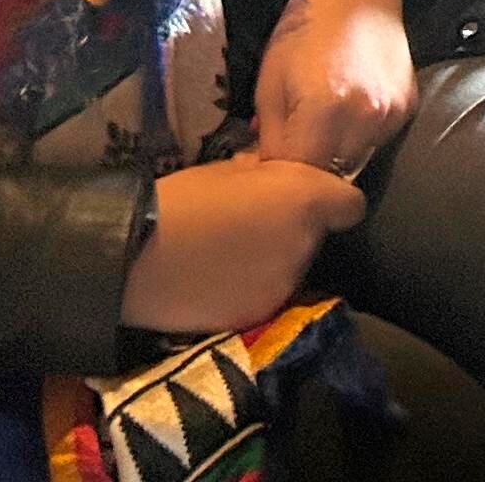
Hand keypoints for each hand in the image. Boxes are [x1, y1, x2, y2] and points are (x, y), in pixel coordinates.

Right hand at [121, 160, 364, 330]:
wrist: (134, 258)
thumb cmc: (182, 200)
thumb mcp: (227, 169)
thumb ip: (264, 174)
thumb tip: (270, 174)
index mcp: (303, 202)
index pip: (350, 203)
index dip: (332, 199)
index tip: (307, 198)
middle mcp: (305, 246)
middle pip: (316, 236)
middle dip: (294, 228)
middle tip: (255, 222)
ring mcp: (284, 286)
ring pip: (293, 267)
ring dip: (275, 258)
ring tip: (231, 253)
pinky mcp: (258, 315)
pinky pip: (267, 293)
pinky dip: (252, 286)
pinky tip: (219, 279)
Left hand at [251, 0, 415, 178]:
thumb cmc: (304, 28)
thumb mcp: (271, 80)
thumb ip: (270, 134)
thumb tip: (265, 171)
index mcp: (324, 109)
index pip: (300, 176)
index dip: (280, 180)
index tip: (267, 174)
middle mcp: (364, 117)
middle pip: (331, 177)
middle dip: (307, 175)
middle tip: (289, 159)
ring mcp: (391, 114)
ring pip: (356, 163)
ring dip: (334, 161)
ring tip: (316, 138)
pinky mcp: (407, 108)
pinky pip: (376, 143)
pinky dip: (357, 140)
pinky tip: (345, 116)